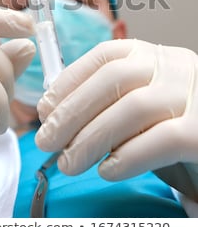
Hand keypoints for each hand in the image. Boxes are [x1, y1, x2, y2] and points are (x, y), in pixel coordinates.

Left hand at [36, 39, 197, 201]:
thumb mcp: (139, 103)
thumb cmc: (171, 126)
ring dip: (91, 138)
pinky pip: (162, 139)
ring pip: (134, 108)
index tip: (45, 109)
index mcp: (154, 56)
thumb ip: (107, 100)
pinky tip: (107, 170)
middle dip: (72, 111)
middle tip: (46, 141)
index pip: (106, 56)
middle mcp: (175, 67)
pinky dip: (128, 156)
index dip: (69, 81)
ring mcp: (194, 96)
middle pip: (114, 79)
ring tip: (69, 163)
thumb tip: (54, 110)